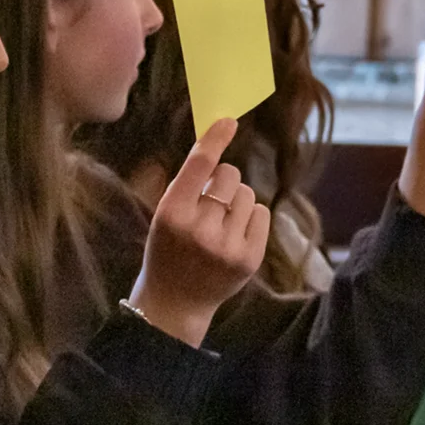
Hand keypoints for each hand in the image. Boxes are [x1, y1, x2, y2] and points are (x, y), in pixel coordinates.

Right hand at [129, 118, 271, 345]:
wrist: (175, 303)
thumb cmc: (167, 251)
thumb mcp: (162, 216)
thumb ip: (185, 184)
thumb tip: (213, 144)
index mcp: (172, 214)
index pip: (198, 166)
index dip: (214, 139)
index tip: (228, 121)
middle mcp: (200, 229)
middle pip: (229, 175)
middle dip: (223, 181)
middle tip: (210, 202)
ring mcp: (227, 246)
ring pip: (247, 193)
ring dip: (236, 201)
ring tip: (220, 223)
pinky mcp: (249, 259)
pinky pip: (262, 213)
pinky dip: (250, 218)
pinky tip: (234, 234)